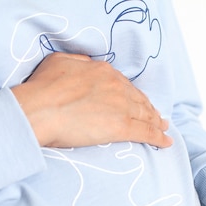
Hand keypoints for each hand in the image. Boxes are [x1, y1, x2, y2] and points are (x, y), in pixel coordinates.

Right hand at [11, 52, 171, 148]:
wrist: (39, 109)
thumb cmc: (42, 88)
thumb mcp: (59, 62)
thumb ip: (78, 62)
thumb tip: (85, 65)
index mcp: (103, 71)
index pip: (124, 84)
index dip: (133, 94)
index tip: (137, 101)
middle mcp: (116, 86)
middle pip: (139, 99)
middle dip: (149, 108)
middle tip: (157, 116)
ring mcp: (121, 106)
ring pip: (145, 115)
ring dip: (157, 122)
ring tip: (163, 128)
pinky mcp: (121, 127)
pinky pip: (146, 132)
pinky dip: (158, 137)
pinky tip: (165, 142)